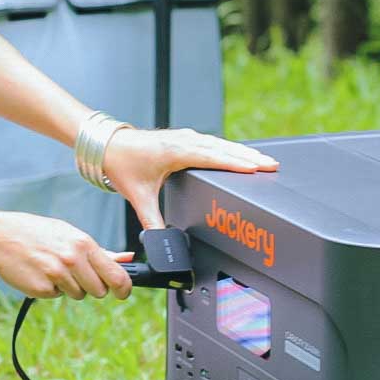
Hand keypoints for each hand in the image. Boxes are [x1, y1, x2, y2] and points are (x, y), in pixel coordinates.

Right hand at [0, 210, 132, 300]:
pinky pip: (57, 296)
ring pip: (78, 294)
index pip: (116, 275)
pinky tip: (39, 272)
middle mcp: (73, 260)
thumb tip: (128, 258)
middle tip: (76, 273)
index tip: (123, 292)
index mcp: (83, 244)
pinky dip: (51, 289)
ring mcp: (57, 276)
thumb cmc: (36, 233)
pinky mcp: (42, 289)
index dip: (124, 288)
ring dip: (69, 286)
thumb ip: (100, 251)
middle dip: (92, 286)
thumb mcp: (69, 234)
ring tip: (52, 267)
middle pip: (99, 290)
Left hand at [101, 127, 277, 228]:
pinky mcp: (183, 138)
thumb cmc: (121, 165)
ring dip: (242, 151)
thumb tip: (162, 242)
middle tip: (272, 165)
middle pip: (223, 148)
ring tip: (264, 160)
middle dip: (249, 156)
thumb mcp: (138, 197)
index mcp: (174, 152)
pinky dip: (228, 148)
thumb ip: (152, 221)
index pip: (212, 157)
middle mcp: (182, 141)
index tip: (256, 168)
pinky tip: (239, 153)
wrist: (106, 145)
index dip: (235, 163)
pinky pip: (212, 142)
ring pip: (220, 143)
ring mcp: (184, 137)